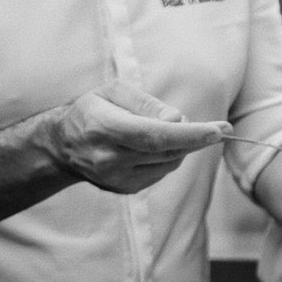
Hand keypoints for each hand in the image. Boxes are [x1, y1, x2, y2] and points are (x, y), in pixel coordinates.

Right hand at [45, 80, 228, 194]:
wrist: (62, 146)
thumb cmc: (92, 110)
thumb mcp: (114, 92)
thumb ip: (147, 104)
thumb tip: (178, 120)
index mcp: (104, 128)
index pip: (154, 135)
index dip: (190, 134)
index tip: (219, 130)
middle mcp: (109, 158)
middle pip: (167, 151)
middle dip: (198, 139)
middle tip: (217, 127)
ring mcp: (117, 178)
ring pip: (169, 162)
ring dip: (182, 145)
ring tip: (167, 129)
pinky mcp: (125, 189)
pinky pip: (161, 172)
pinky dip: (168, 156)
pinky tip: (155, 145)